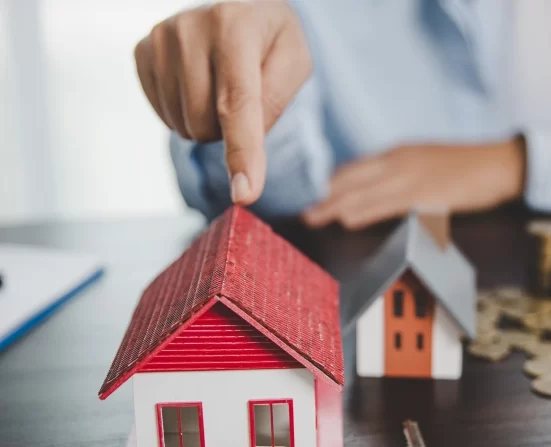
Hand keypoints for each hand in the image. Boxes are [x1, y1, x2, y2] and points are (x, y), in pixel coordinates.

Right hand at [134, 0, 311, 204]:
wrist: (237, 8)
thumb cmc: (270, 41)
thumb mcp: (294, 62)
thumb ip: (274, 102)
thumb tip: (243, 155)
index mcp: (236, 25)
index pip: (237, 103)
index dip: (242, 152)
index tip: (244, 193)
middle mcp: (191, 27)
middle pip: (206, 123)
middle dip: (227, 129)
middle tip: (239, 99)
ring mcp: (160, 38)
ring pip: (183, 125)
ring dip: (206, 123)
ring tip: (217, 87)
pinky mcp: (143, 52)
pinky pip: (163, 115)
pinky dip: (183, 114)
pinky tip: (196, 86)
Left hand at [303, 139, 525, 229]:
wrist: (497, 164)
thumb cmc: (459, 164)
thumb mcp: (420, 158)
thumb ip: (394, 170)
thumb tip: (368, 185)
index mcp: (395, 153)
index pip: (353, 168)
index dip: (330, 183)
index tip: (311, 195)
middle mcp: (396, 162)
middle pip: (351, 180)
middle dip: (324, 197)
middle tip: (304, 211)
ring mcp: (408, 178)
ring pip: (362, 193)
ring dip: (335, 207)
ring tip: (314, 218)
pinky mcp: (423, 195)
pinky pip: (386, 205)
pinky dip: (364, 213)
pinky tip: (347, 220)